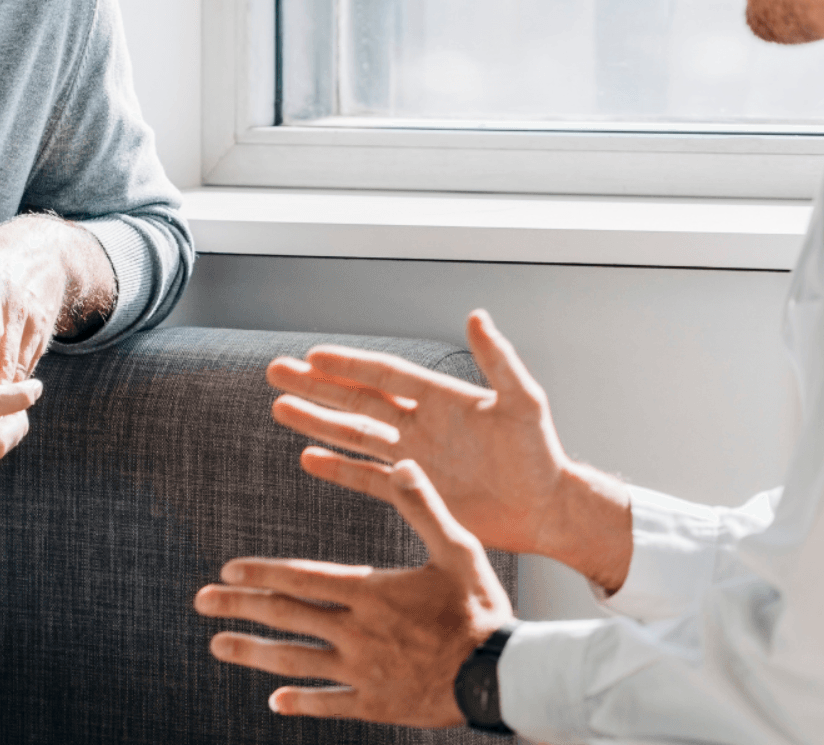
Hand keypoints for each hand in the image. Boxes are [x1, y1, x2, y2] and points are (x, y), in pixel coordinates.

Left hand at [195, 457, 512, 726]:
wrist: (501, 676)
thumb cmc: (479, 605)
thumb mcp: (457, 545)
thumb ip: (423, 504)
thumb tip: (400, 461)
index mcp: (369, 590)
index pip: (301, 579)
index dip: (262, 573)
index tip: (228, 569)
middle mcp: (356, 631)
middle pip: (286, 616)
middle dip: (239, 606)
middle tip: (200, 601)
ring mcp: (362, 672)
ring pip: (295, 661)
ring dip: (252, 652)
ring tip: (218, 645)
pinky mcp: (376, 704)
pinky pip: (328, 704)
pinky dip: (300, 702)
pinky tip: (274, 702)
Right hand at [267, 309, 631, 590]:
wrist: (546, 508)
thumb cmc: (541, 453)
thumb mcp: (523, 401)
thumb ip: (498, 360)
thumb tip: (477, 315)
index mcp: (441, 398)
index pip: (385, 375)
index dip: (350, 365)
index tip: (313, 355)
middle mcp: (420, 423)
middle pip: (357, 399)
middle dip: (317, 386)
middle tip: (277, 371)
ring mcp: (414, 458)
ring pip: (354, 434)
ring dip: (318, 422)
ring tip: (279, 407)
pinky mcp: (414, 492)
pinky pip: (367, 478)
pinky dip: (338, 469)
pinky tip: (309, 457)